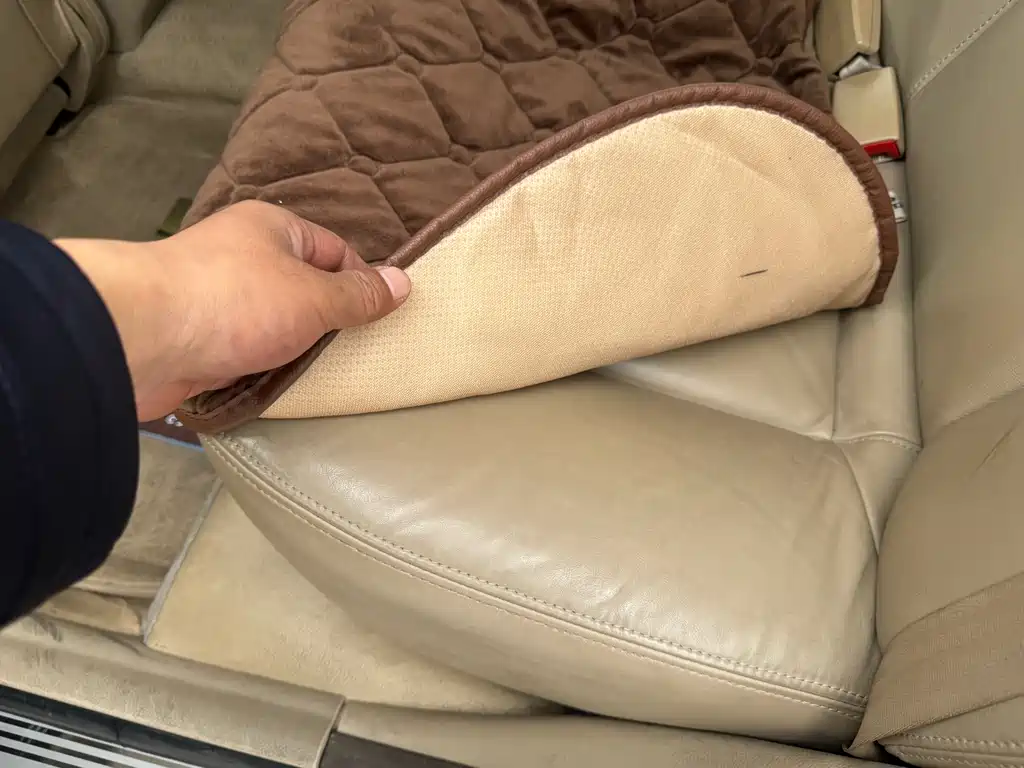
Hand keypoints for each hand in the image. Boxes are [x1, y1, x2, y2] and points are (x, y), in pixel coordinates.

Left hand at [56, 201, 410, 420]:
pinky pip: (247, 351)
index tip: (384, 319)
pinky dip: (266, 367)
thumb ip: (358, 295)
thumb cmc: (235, 302)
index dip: (362, 282)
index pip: (334, 250)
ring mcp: (219, 299)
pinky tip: (285, 387)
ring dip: (296, 348)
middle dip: (330, 321)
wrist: (141, 339)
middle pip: (304, 288)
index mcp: (272, 228)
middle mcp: (243, 256)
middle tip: (363, 353)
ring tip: (330, 375)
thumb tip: (404, 281)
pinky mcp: (199, 339)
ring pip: (275, 323)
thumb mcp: (312, 297)